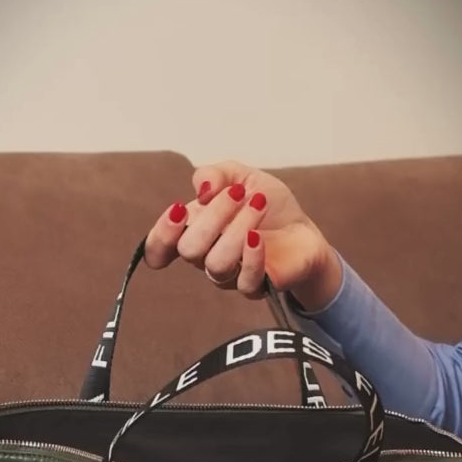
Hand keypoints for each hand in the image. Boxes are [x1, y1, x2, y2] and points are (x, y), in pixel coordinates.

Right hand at [145, 160, 341, 309]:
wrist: (302, 228)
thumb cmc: (267, 205)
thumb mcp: (240, 176)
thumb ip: (215, 174)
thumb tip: (203, 189)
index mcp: (194, 230)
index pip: (160, 248)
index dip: (160, 236)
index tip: (178, 210)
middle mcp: (205, 256)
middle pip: (189, 249)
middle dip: (212, 216)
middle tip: (239, 193)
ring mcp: (228, 276)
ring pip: (215, 264)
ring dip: (236, 229)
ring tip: (259, 204)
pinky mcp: (254, 287)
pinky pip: (244, 281)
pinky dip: (250, 256)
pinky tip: (258, 237)